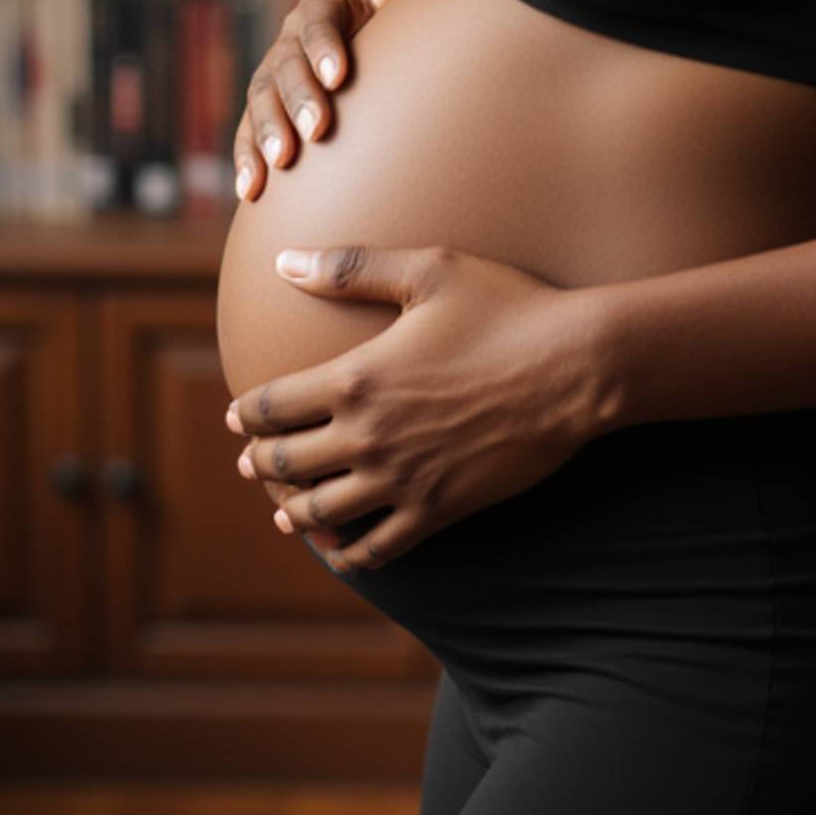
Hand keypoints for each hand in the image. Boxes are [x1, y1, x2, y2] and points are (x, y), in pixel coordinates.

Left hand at [226, 242, 615, 572]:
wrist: (575, 367)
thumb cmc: (507, 308)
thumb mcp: (429, 272)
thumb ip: (351, 268)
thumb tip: (284, 261)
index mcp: (356, 377)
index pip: (272, 407)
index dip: (247, 414)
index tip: (240, 417)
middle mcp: (368, 435)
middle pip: (286, 465)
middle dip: (260, 465)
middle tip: (252, 464)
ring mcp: (402, 479)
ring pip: (321, 512)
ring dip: (293, 514)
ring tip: (285, 513)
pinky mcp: (439, 509)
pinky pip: (378, 548)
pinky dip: (349, 554)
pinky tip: (342, 550)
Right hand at [233, 0, 419, 201]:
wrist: (367, 57)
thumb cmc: (386, 29)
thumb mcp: (392, 6)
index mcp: (320, 9)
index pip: (318, 24)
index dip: (325, 48)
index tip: (339, 76)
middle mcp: (288, 41)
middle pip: (285, 67)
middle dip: (298, 98)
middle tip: (318, 128)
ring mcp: (270, 77)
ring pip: (260, 102)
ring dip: (268, 132)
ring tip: (281, 161)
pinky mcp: (260, 113)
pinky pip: (246, 135)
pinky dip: (246, 161)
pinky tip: (250, 188)